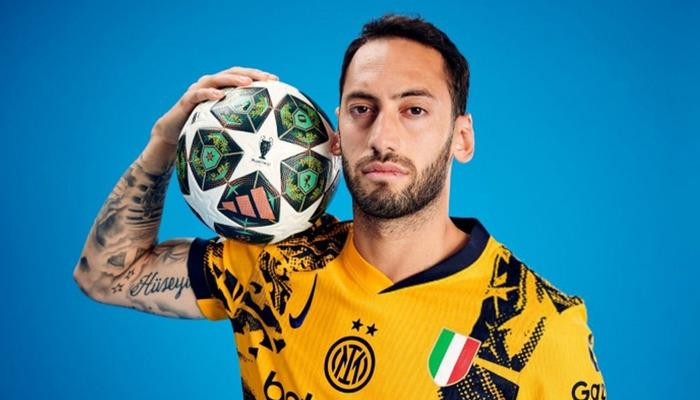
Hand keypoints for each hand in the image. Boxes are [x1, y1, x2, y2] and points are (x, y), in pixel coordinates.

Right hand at [151, 66, 277, 145]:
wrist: (172, 134)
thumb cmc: (201, 129)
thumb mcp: (222, 124)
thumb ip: (238, 122)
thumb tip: (264, 134)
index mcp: (221, 88)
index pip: (242, 76)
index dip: (258, 75)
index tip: (275, 80)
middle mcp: (210, 85)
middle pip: (232, 73)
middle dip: (251, 74)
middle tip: (266, 78)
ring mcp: (198, 90)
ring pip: (217, 79)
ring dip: (233, 79)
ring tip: (247, 83)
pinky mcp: (186, 100)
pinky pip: (198, 94)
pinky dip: (209, 93)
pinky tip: (220, 96)